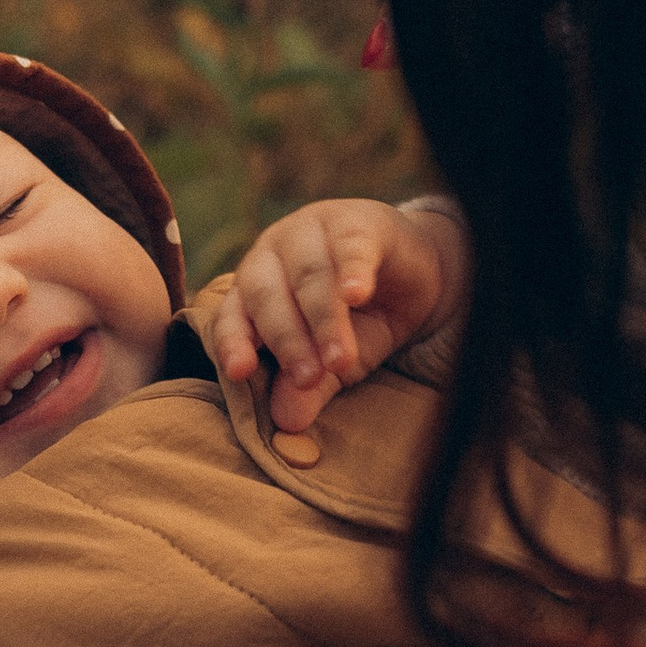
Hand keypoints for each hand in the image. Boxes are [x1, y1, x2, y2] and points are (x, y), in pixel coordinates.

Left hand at [214, 198, 459, 434]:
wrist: (413, 277)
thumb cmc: (360, 320)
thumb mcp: (334, 363)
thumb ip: (309, 388)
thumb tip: (287, 423)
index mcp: (254, 288)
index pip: (231, 316)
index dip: (232, 343)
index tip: (240, 373)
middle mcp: (272, 254)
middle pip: (268, 297)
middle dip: (287, 341)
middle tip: (307, 378)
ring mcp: (312, 231)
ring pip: (309, 276)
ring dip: (323, 320)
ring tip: (340, 360)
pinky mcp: (358, 223)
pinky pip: (350, 246)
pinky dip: (352, 271)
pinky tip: (356, 294)